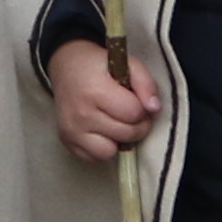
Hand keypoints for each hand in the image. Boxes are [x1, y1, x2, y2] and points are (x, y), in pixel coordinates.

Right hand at [47, 37, 159, 163]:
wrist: (66, 66)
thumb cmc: (99, 65)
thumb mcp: (127, 63)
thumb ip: (146, 83)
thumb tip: (154, 109)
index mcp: (95, 90)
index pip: (133, 113)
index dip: (142, 108)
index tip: (136, 101)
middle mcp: (81, 114)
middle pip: (125, 134)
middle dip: (136, 125)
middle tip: (130, 113)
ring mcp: (71, 131)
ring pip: (109, 152)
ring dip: (118, 140)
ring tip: (116, 124)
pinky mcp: (66, 142)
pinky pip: (94, 158)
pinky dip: (102, 147)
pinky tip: (102, 131)